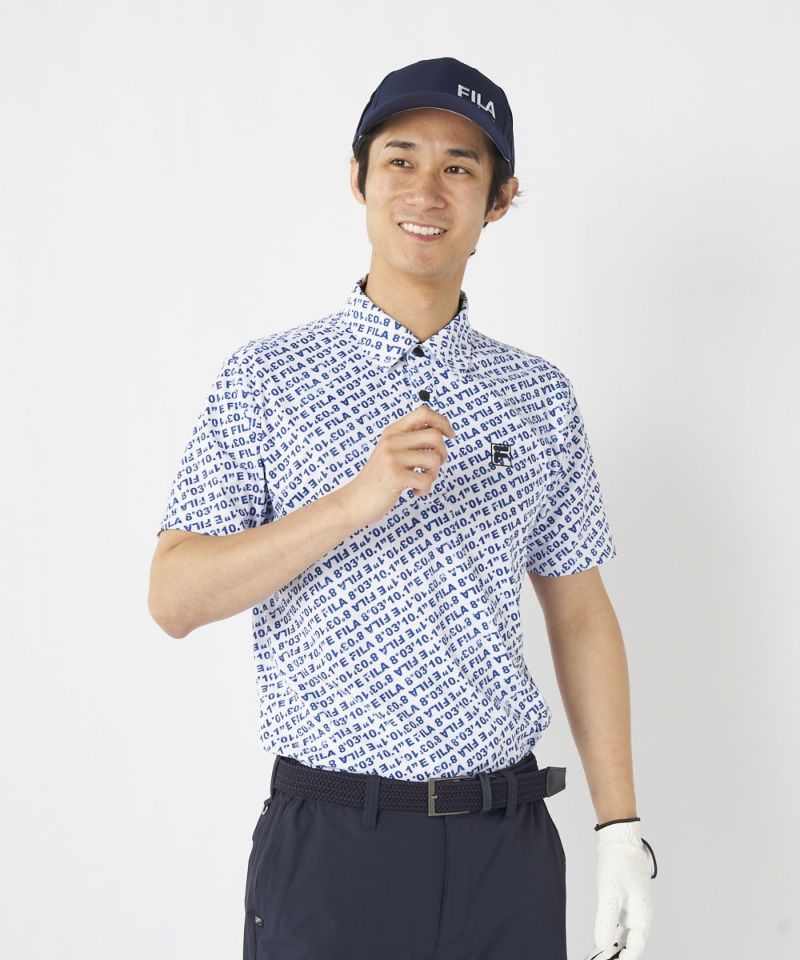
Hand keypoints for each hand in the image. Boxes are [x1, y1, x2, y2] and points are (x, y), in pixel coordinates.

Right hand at [340, 403, 454, 526]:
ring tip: (422, 481)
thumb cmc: (377, 479)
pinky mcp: (395, 476)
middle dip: (443, 454)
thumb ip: (410, 440)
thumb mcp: (390, 452)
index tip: (449, 435)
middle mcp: (392, 441)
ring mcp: (392, 458)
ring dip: (434, 474)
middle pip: (435, 436)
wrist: (354, 501)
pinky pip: (426, 480)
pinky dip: (425, 489)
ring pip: (434, 458)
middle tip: (433, 468)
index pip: (424, 413)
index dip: (442, 422)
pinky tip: (415, 492)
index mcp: (392, 431)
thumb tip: (440, 431)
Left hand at [583, 820, 654, 959]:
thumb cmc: (619, 864)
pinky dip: (609, 932)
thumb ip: (606, 922)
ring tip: (596, 956)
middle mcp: (639, 915)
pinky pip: (617, 923)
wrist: (619, 839)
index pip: (634, 949)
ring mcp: (632, 908)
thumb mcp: (610, 895)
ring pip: (622, 935)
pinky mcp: (623, 900)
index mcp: (642, 917)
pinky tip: (599, 939)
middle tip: (598, 959)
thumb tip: (602, 944)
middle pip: (629, 944)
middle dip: (615, 955)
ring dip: (611, 946)